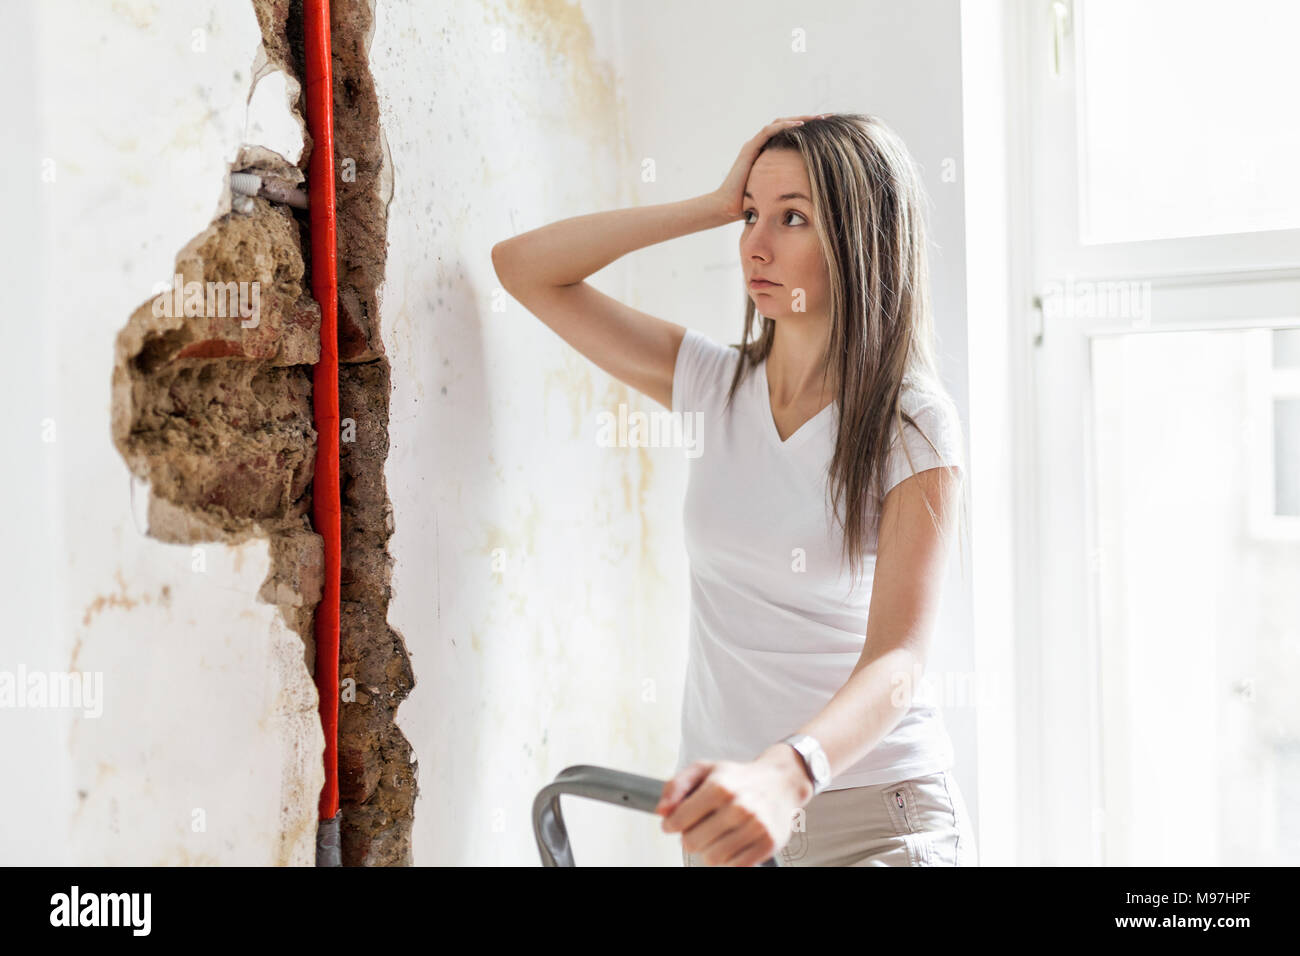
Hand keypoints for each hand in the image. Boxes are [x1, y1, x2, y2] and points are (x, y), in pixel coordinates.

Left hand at [654, 746, 812, 865]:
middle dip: (689, 837)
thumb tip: (661, 811)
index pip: (679, 820)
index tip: (672, 824)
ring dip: (708, 850)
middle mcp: (738, 807)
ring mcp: (755, 827)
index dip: (670, 825)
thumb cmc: (739, 778)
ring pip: (712, 858)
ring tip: (715, 836)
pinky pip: (734, 866)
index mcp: (719, 786)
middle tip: (699, 828)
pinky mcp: (767, 844)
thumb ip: (676, 785)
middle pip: (692, 842)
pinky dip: (727, 859)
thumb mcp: (705, 769)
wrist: (781, 782)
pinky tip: (730, 843)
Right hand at [711, 114, 832, 221]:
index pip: (792, 135)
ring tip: (819, 118)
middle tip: (830, 117)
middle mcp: (761, 145)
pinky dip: (785, 126)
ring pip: (780, 123)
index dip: (810, 131)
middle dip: (810, 120)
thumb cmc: (751, 206)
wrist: (727, 209)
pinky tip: (801, 125)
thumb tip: (815, 193)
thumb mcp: (777, 192)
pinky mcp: (749, 149)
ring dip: (801, 119)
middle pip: (788, 125)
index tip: (831, 130)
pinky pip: (769, 131)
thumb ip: (790, 186)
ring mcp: (754, 145)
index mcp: (769, 154)